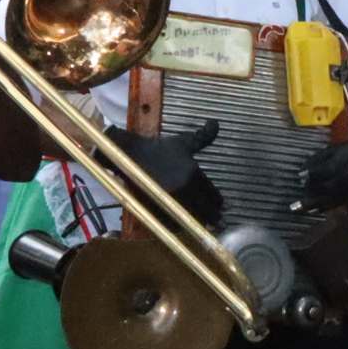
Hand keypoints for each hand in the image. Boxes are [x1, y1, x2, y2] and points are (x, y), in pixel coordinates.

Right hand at [106, 120, 223, 226]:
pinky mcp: (155, 209)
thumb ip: (203, 137)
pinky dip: (180, 226)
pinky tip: (183, 223)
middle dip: (213, 216)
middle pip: (206, 211)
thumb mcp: (183, 142)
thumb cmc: (157, 148)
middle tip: (217, 220)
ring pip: (191, 220)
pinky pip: (174, 224)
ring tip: (201, 223)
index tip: (221, 207)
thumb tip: (215, 123)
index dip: (219, 202)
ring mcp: (168, 200)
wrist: (126, 154)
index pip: (214, 195)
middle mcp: (183, 189)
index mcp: (193, 173)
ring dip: (198, 222)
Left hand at [296, 137, 347, 211]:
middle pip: (322, 189)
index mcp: (339, 164)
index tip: (301, 177)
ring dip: (315, 204)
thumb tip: (303, 170)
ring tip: (303, 208)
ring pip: (329, 199)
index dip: (308, 176)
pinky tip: (317, 210)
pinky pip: (337, 204)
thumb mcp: (335, 149)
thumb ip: (318, 158)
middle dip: (310, 193)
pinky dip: (326, 208)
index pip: (318, 173)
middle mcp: (343, 179)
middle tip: (300, 196)